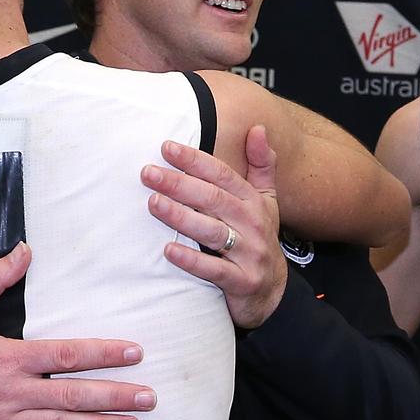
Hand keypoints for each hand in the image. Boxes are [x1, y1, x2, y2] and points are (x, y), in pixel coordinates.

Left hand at [141, 125, 286, 328]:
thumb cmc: (258, 237)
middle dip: (180, 184)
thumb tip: (258, 128)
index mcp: (254, 202)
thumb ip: (261, 165)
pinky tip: (168, 249)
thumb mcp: (266, 201)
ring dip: (181, 216)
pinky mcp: (241, 281)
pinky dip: (191, 259)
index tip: (166, 148)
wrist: (271, 291)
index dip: (195, 161)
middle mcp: (254, 225)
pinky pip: (214, 269)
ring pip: (212, 231)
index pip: (224, 176)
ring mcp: (250, 254)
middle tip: (148, 173)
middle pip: (214, 199)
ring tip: (153, 203)